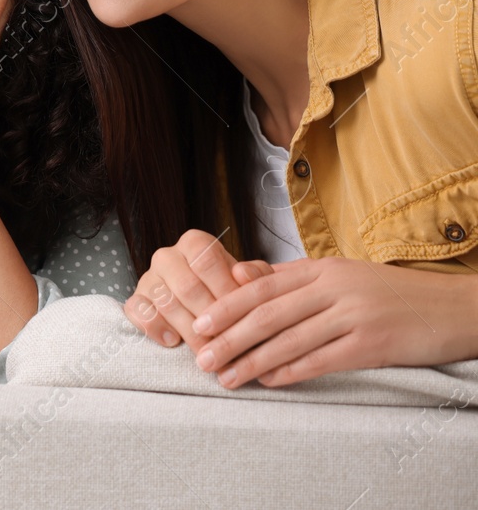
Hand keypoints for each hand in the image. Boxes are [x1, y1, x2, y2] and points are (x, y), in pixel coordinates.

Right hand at [124, 229, 272, 351]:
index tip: (242, 317)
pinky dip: (154, 327)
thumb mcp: (249, 281)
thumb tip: (242, 274)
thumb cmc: (230, 291)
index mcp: (195, 243)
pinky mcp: (136, 298)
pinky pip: (137, 310)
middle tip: (227, 343)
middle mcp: (167, 255)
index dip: (225, 290)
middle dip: (209, 319)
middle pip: (187, 286)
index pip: (207, 261)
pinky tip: (173, 341)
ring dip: (189, 331)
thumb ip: (255, 276)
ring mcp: (148, 277)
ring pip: (165, 302)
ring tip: (208, 352)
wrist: (205, 305)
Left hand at [188, 257, 477, 387]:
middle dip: (230, 337)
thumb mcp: (339, 274)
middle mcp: (334, 288)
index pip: (262, 287)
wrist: (451, 308)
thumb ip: (290, 277)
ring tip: (227, 377)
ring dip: (253, 361)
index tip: (198, 325)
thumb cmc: (388, 294)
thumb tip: (238, 276)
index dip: (226, 307)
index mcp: (321, 268)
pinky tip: (269, 381)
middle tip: (202, 358)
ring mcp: (353, 315)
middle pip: (268, 313)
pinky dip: (291, 372)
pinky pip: (322, 360)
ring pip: (290, 339)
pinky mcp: (372, 344)